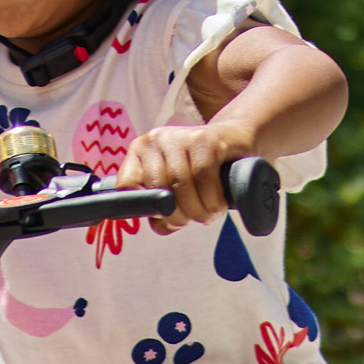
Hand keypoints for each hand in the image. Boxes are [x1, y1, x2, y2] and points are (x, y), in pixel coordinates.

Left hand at [114, 121, 256, 233]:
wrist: (237, 141)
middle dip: (178, 215)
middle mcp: (155, 140)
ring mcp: (180, 136)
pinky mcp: (205, 138)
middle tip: (195, 220)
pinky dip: (212, 199)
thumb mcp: (178, 190)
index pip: (126, 185)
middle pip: (158, 189)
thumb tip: (161, 226)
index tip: (163, 217)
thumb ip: (164, 210)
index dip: (143, 208)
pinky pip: (203, 175)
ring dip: (198, 210)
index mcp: (140, 153)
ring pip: (181, 184)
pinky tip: (218, 206)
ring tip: (209, 215)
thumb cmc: (202, 173)